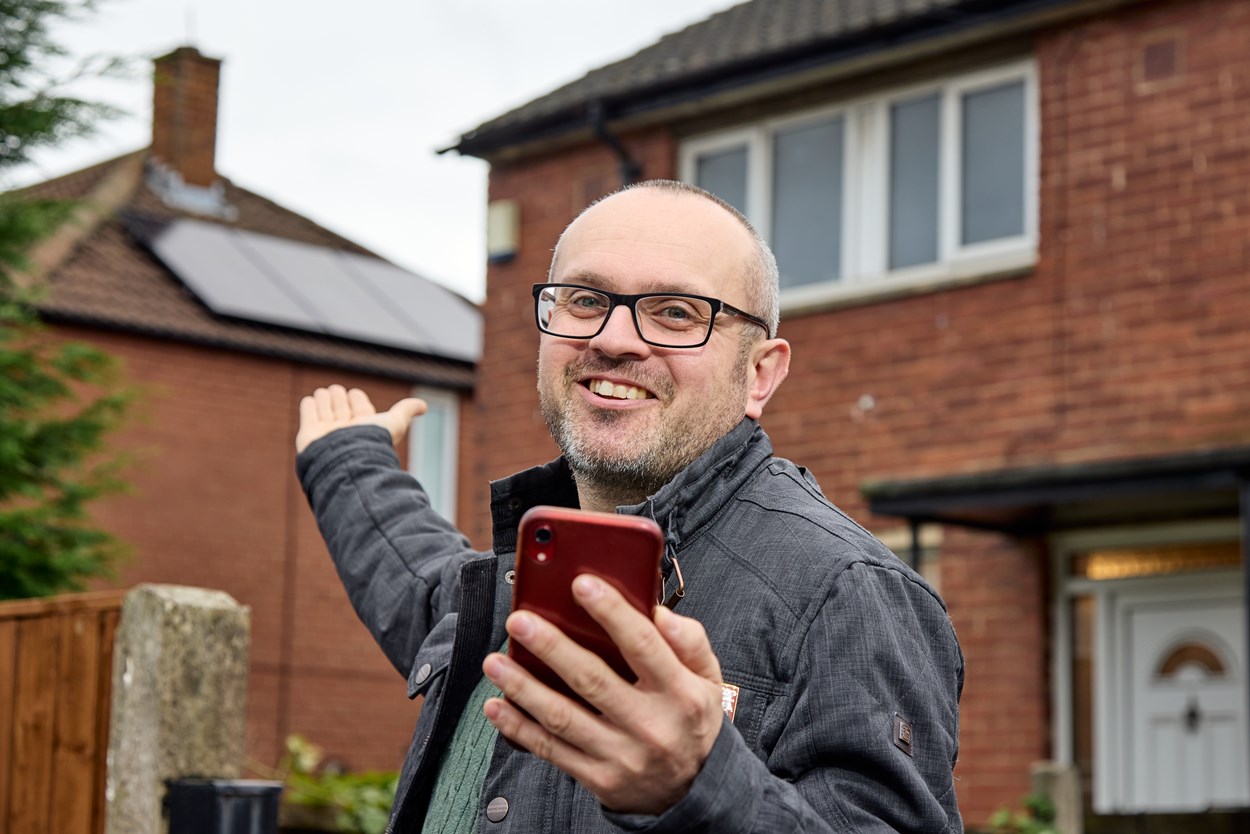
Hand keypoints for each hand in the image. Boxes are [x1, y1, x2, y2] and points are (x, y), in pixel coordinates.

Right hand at [296, 385, 426, 452]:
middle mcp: (346, 429)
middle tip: (339, 393)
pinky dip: (310, 404)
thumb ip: (406, 411)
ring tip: (326, 395)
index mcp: (365, 426)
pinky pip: (308, 412)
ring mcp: (327, 431)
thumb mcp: (394, 422)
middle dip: (339, 396)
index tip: (356, 396)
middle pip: (341, 404)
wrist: (345, 460)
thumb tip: (424, 406)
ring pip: (325, 406)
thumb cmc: (372, 442)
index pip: (359, 404)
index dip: (357, 398)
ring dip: (325, 398)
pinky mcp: (309, 433)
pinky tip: (312, 400)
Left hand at [482, 575, 724, 815]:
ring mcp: (622, 755)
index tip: (582, 584)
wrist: (694, 790)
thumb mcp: (708, 679)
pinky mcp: (599, 778)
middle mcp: (650, 724)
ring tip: (494, 662)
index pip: (642, 644)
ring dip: (522, 687)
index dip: (611, 611)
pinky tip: (497, 706)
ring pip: (562, 716)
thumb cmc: (692, 720)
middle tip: (519, 621)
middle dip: (550, 647)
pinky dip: (519, 728)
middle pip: (591, 679)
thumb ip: (688, 641)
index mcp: (679, 692)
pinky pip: (551, 750)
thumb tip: (658, 612)